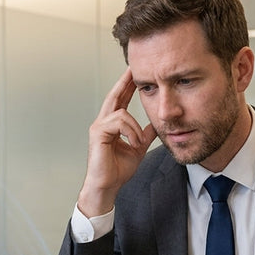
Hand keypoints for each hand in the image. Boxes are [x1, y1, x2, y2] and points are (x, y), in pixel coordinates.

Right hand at [77, 68, 157, 216]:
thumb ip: (145, 134)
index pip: (120, 99)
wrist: (107, 187)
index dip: (128, 86)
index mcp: (112, 124)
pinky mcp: (98, 134)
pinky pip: (119, 122)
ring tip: (138, 143)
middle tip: (134, 68)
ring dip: (135, 127)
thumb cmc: (118, 170)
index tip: (136, 74)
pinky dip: (130, 132)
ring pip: (121, 111)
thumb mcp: (138, 147)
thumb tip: (156, 124)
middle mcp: (103, 122)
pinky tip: (133, 144)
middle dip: (125, 82)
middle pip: (115, 95)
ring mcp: (99, 127)